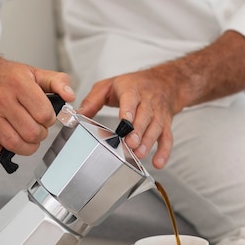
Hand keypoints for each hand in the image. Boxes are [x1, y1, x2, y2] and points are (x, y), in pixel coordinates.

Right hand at [0, 24, 74, 155]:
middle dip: (40, 134)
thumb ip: (57, 83)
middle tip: (37, 128)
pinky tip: (6, 136)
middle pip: (31, 133)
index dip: (49, 120)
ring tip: (26, 136)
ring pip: (13, 144)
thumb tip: (69, 96)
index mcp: (19, 83)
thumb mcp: (36, 73)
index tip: (45, 117)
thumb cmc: (8, 76)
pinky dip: (2, 148)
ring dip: (26, 146)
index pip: (44, 115)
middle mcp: (1, 98)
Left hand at [78, 31, 244, 168]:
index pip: (130, 100)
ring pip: (156, 130)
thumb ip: (93, 98)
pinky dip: (164, 150)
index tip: (123, 124)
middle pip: (144, 119)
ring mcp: (160, 113)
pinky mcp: (167, 124)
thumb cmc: (133, 83)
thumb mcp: (110, 85)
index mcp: (131, 89)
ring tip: (142, 157)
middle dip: (137, 133)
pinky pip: (168, 138)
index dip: (127, 112)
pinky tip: (158, 163)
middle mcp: (148, 101)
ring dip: (150, 143)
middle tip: (129, 148)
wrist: (166, 80)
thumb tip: (76, 113)